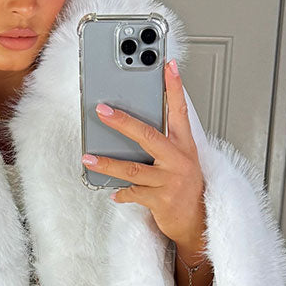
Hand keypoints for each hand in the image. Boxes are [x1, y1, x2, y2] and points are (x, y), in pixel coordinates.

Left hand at [82, 59, 207, 250]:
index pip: (179, 110)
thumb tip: (132, 129)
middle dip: (123, 122)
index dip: (174, 87)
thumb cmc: (185, 187)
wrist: (197, 221)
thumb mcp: (181, 160)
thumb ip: (162, 142)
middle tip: (103, 110)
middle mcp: (178, 160)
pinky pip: (133, 193)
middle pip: (148, 135)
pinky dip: (121, 193)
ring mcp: (170, 180)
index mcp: (184, 145)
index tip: (168, 65)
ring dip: (108, 164)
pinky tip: (113, 192)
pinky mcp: (161, 200)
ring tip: (89, 158)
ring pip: (134, 169)